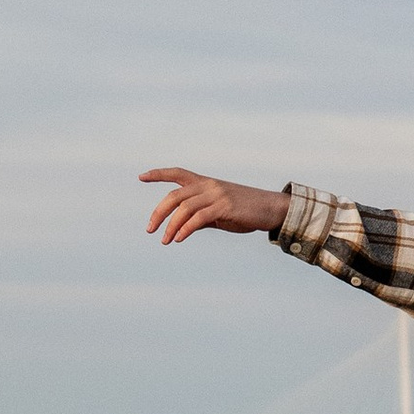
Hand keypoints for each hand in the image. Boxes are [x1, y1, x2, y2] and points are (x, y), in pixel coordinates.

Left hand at [142, 168, 290, 246]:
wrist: (272, 209)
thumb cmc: (245, 211)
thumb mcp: (219, 212)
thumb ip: (200, 217)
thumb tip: (181, 229)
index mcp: (206, 183)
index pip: (177, 173)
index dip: (159, 174)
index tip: (141, 177)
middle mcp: (209, 186)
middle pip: (174, 195)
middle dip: (158, 213)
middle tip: (150, 229)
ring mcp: (217, 195)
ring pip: (184, 208)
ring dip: (171, 226)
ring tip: (164, 240)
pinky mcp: (224, 207)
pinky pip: (199, 218)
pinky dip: (185, 229)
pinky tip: (178, 238)